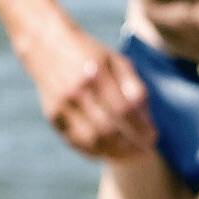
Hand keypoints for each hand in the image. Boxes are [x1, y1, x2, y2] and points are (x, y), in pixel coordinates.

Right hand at [27, 23, 153, 161]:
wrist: (45, 43)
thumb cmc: (90, 54)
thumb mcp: (117, 61)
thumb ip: (134, 88)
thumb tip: (147, 121)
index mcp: (95, 74)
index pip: (124, 110)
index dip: (141, 128)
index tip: (154, 138)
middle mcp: (75, 91)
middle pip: (108, 129)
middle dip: (131, 145)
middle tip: (145, 152)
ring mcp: (61, 104)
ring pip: (91, 140)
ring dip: (115, 152)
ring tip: (131, 155)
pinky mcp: (52, 114)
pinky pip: (75, 141)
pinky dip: (95, 151)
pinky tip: (110, 152)